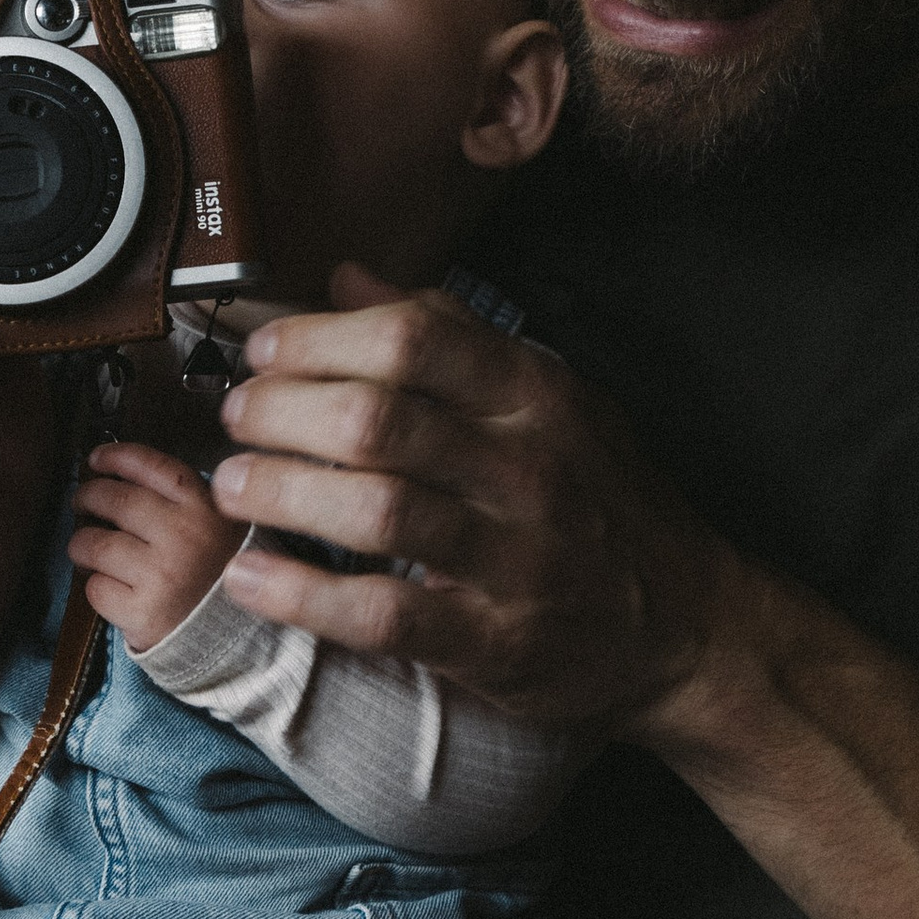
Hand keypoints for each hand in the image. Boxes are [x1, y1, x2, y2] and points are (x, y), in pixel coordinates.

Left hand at [68, 443, 241, 649]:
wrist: (239, 640)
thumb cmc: (218, 576)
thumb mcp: (221, 526)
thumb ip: (182, 500)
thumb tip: (118, 477)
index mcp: (205, 508)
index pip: (151, 466)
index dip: (116, 457)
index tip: (96, 459)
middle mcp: (185, 536)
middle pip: (114, 500)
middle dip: (87, 498)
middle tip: (82, 504)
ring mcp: (163, 574)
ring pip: (94, 544)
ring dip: (81, 545)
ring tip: (87, 551)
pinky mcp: (144, 612)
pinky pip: (96, 587)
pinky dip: (96, 586)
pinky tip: (111, 588)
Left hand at [204, 269, 735, 735]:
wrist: (687, 626)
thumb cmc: (602, 501)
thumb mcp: (550, 399)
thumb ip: (449, 335)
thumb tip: (347, 277)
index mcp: (537, 397)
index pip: (413, 342)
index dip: (319, 341)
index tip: (265, 352)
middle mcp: (529, 470)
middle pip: (378, 422)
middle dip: (282, 413)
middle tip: (235, 418)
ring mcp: (515, 560)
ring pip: (377, 512)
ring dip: (282, 492)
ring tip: (231, 485)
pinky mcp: (496, 641)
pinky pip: (385, 616)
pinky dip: (305, 596)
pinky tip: (253, 577)